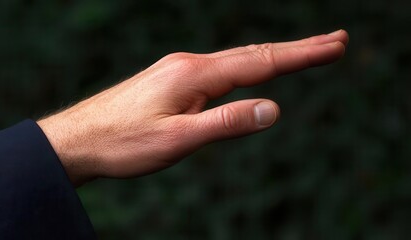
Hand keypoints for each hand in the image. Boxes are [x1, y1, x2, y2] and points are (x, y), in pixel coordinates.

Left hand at [38, 30, 348, 186]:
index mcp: (195, 75)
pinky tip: (251, 70)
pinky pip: (219, 69)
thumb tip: (273, 109)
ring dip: (274, 56)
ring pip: (237, 60)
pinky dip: (247, 66)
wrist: (79, 138)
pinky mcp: (172, 79)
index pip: (261, 63)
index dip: (301, 54)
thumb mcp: (178, 140)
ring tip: (303, 53)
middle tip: (333, 43)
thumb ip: (226, 123)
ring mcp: (180, 70)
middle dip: (297, 49)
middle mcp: (190, 64)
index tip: (334, 45)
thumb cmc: (124, 143)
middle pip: (253, 53)